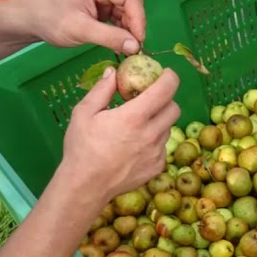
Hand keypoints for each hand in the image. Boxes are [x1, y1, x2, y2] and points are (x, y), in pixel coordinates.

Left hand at [24, 0, 145, 54]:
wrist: (28, 20)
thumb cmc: (50, 19)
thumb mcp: (81, 29)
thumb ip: (110, 37)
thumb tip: (136, 47)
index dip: (138, 18)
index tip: (139, 40)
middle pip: (128, 3)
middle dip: (133, 25)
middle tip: (134, 48)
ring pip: (123, 12)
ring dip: (127, 30)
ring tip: (127, 48)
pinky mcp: (96, 7)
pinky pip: (114, 17)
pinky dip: (118, 31)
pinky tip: (118, 44)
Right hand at [61, 66, 180, 201]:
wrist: (86, 185)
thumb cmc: (82, 147)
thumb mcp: (84, 113)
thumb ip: (102, 90)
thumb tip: (113, 72)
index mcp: (134, 116)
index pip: (166, 89)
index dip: (170, 77)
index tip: (165, 74)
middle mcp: (151, 133)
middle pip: (174, 108)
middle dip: (165, 100)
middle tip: (150, 100)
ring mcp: (157, 152)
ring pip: (168, 128)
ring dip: (159, 121)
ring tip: (138, 126)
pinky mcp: (157, 167)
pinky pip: (163, 148)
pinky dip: (154, 142)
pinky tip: (136, 146)